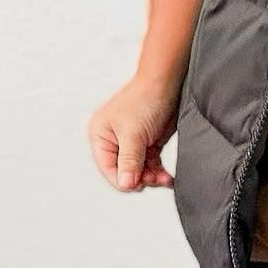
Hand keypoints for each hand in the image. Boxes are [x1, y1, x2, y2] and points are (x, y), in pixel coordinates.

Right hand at [88, 75, 179, 191]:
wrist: (167, 82)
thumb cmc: (145, 99)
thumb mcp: (134, 134)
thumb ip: (129, 161)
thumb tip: (125, 184)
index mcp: (100, 136)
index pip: (108, 168)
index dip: (123, 180)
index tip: (139, 185)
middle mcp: (113, 140)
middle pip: (124, 171)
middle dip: (140, 178)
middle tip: (154, 179)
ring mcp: (131, 143)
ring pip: (139, 171)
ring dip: (152, 177)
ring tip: (164, 178)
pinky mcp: (147, 143)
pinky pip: (151, 165)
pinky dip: (159, 172)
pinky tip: (167, 177)